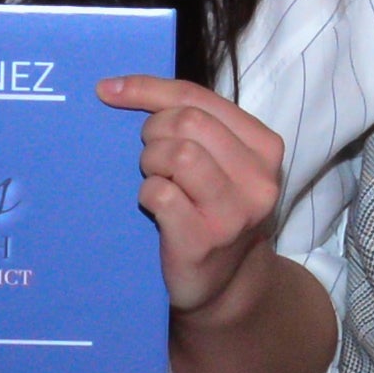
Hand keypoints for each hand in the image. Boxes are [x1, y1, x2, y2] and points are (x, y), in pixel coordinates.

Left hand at [100, 74, 290, 318]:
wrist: (222, 284)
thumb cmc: (211, 210)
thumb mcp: (220, 162)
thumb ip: (194, 125)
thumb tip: (119, 88)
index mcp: (264, 147)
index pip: (199, 98)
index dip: (148, 89)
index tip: (109, 90)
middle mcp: (258, 179)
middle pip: (188, 122)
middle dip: (153, 131)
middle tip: (150, 155)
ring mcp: (233, 213)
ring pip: (179, 154)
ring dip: (151, 162)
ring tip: (154, 178)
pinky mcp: (203, 240)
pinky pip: (161, 194)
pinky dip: (146, 194)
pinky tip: (152, 205)